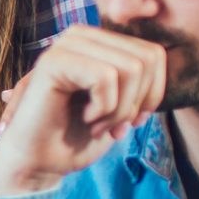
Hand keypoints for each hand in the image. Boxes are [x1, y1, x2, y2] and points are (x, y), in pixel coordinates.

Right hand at [0, 28, 165, 198]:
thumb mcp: (122, 104)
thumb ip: (140, 78)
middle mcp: (81, 35)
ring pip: (132, 68)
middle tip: (111, 127)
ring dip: (119, 110)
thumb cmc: (76, 137)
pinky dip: (104, 109)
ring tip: (96, 124)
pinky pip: (107, 77)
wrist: (38, 164)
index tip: (129, 121)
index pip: (154, 54)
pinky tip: (85, 119)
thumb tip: (160, 59)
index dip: (152, 95)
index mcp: (97, 41)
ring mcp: (65, 45)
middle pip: (147, 60)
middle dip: (136, 104)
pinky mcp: (53, 60)